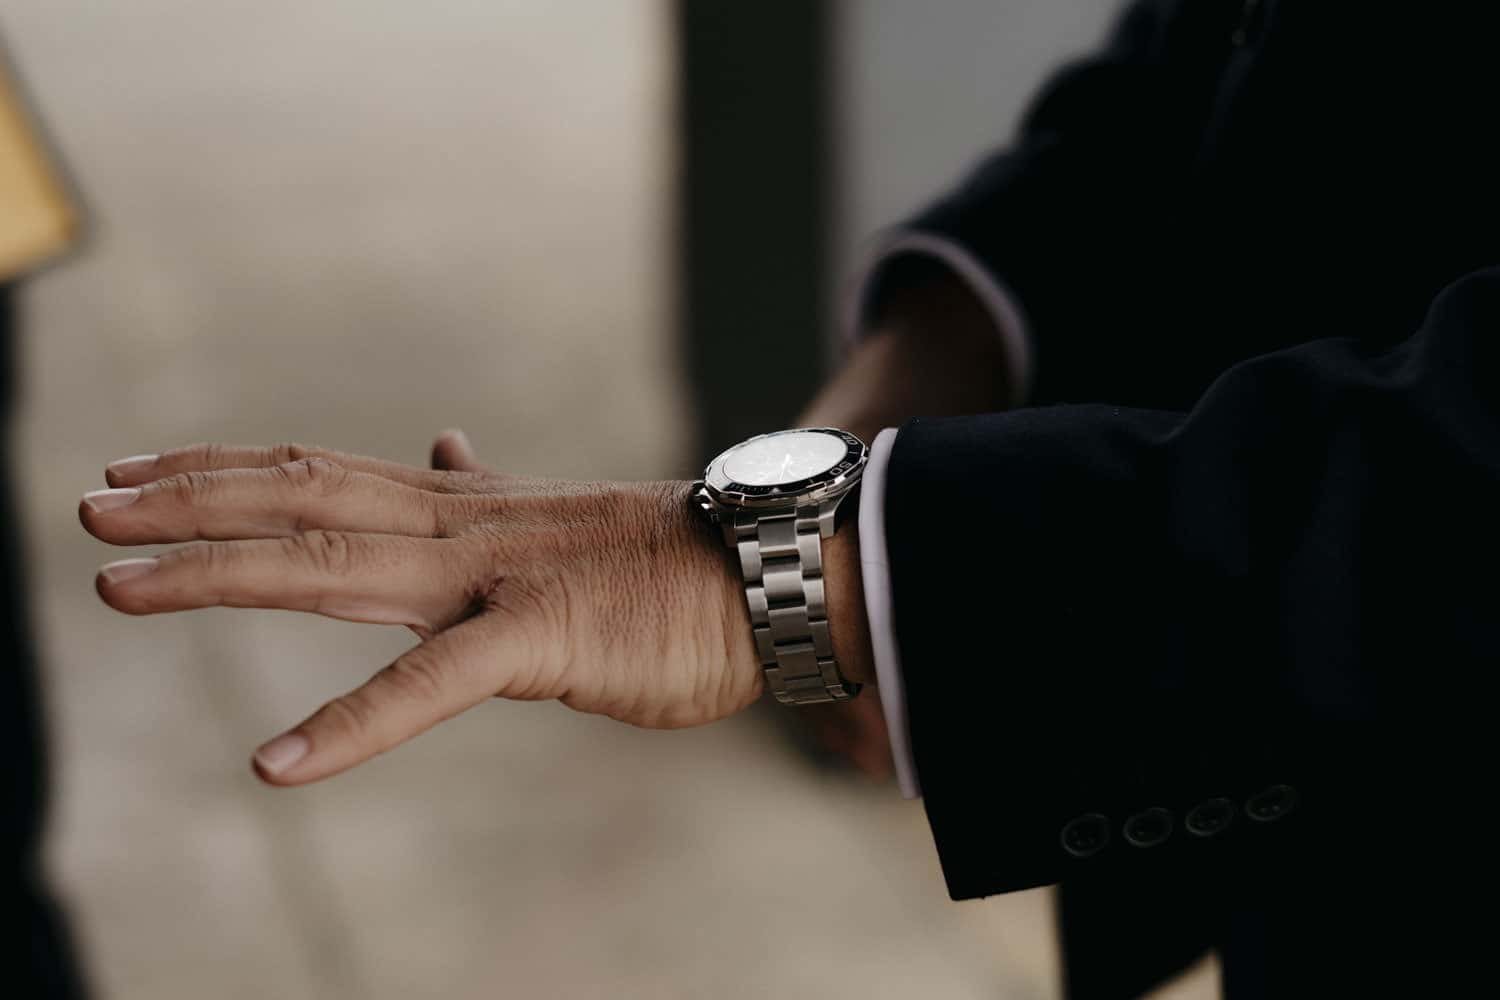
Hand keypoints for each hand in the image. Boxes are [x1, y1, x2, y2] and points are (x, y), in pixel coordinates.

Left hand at [79, 432, 769, 785]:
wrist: (769, 573)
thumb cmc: (671, 562)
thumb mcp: (558, 518)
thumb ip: (485, 494)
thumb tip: (442, 447)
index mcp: (467, 507)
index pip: (321, 472)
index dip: (224, 466)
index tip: (140, 467)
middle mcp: (463, 528)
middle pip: (303, 500)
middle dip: (188, 502)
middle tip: (89, 505)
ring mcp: (495, 579)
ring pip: (335, 567)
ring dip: (220, 574)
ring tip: (119, 586)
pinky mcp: (539, 640)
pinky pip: (429, 687)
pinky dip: (350, 727)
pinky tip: (276, 766)